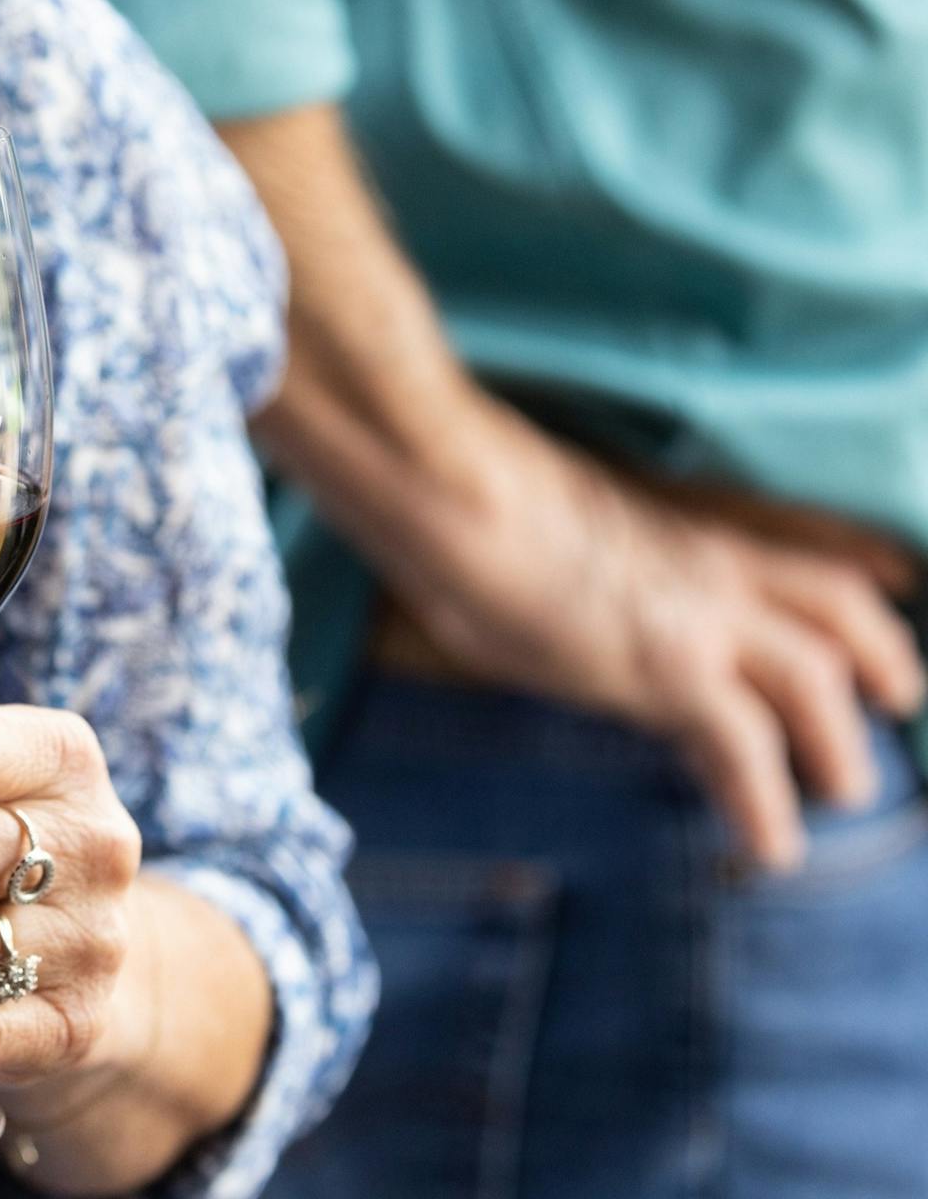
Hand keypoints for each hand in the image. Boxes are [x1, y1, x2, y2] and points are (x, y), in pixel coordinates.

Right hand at [385, 402, 923, 870]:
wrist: (464, 498)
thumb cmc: (470, 500)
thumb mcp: (538, 531)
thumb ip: (563, 565)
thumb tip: (517, 595)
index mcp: (679, 529)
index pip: (789, 549)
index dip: (852, 571)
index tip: (892, 587)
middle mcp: (709, 567)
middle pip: (836, 605)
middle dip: (880, 654)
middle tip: (893, 698)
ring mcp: (699, 616)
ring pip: (816, 679)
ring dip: (839, 743)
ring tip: (846, 795)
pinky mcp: (671, 670)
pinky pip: (747, 749)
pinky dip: (766, 805)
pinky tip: (771, 851)